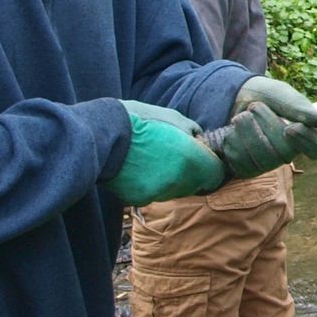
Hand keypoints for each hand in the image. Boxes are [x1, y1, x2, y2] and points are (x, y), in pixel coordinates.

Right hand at [108, 101, 226, 204]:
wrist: (101, 134)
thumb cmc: (139, 120)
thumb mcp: (173, 117)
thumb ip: (193, 133)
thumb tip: (201, 141)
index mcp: (191, 159)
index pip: (215, 175)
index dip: (212, 167)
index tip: (206, 162)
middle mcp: (178, 180)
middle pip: (195, 185)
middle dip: (191, 174)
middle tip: (176, 158)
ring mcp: (158, 192)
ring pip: (174, 191)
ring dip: (171, 180)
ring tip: (154, 160)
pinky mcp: (139, 199)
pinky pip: (153, 194)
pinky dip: (150, 185)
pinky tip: (139, 169)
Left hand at [203, 76, 316, 180]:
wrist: (235, 99)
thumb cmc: (266, 97)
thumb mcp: (282, 95)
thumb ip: (300, 108)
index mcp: (307, 134)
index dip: (308, 140)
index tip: (292, 127)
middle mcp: (290, 153)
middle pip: (286, 152)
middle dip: (266, 123)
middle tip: (256, 106)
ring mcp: (268, 163)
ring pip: (262, 157)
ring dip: (247, 129)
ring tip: (243, 115)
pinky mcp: (247, 168)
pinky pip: (241, 162)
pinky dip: (233, 140)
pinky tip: (233, 130)